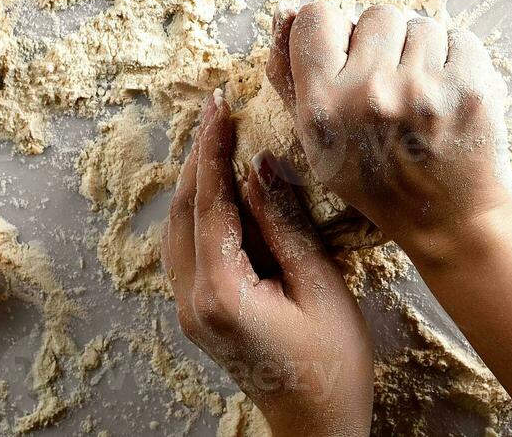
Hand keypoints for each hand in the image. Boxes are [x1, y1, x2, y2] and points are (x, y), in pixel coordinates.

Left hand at [162, 92, 373, 436]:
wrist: (317, 426)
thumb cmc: (333, 363)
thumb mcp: (320, 286)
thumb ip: (286, 224)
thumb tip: (261, 164)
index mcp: (221, 293)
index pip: (209, 203)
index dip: (213, 149)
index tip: (221, 105)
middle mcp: (192, 300)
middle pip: (182, 211)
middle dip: (198, 157)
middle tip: (216, 109)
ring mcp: (190, 309)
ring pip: (178, 228)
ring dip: (196, 181)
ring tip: (218, 138)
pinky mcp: (199, 312)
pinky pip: (187, 248)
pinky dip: (200, 210)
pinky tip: (221, 188)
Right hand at [265, 0, 511, 263]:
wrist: (449, 220)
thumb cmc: (377, 178)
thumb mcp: (315, 140)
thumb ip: (289, 75)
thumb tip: (284, 12)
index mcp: (324, 105)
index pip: (317, 17)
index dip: (336, 33)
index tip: (350, 58)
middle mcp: (370, 93)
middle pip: (376, 15)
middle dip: (385, 44)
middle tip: (392, 88)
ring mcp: (424, 88)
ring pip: (421, 25)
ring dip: (423, 53)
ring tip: (422, 96)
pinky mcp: (470, 86)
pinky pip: (459, 37)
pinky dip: (458, 60)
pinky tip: (449, 97)